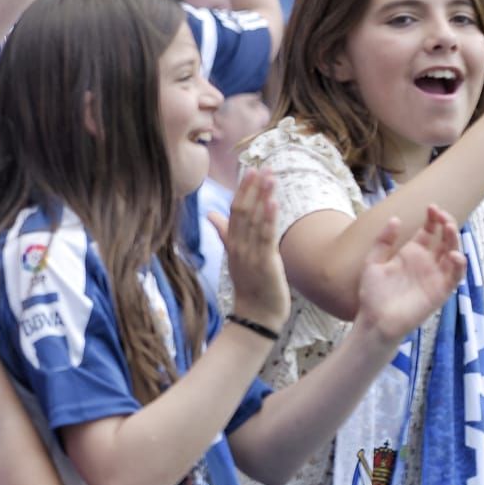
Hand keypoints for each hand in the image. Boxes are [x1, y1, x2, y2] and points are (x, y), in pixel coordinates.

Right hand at [214, 166, 289, 329]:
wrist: (256, 317)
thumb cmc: (251, 287)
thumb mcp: (236, 257)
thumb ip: (224, 233)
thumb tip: (211, 214)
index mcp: (233, 243)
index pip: (234, 211)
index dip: (242, 190)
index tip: (250, 170)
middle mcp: (238, 245)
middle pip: (243, 211)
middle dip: (252, 188)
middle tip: (261, 167)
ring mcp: (250, 254)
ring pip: (254, 220)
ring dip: (262, 196)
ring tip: (270, 177)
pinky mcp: (264, 263)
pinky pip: (265, 237)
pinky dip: (268, 218)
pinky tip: (273, 202)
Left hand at [354, 206, 466, 345]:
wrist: (375, 319)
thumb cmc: (374, 293)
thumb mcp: (373, 262)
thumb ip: (383, 241)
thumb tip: (396, 218)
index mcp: (412, 254)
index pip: (428, 232)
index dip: (433, 219)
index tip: (431, 207)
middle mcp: (426, 263)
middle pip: (443, 240)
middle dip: (446, 225)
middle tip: (441, 214)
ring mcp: (435, 276)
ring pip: (452, 255)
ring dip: (454, 241)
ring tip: (450, 228)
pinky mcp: (440, 292)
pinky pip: (454, 277)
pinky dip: (459, 266)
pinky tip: (456, 254)